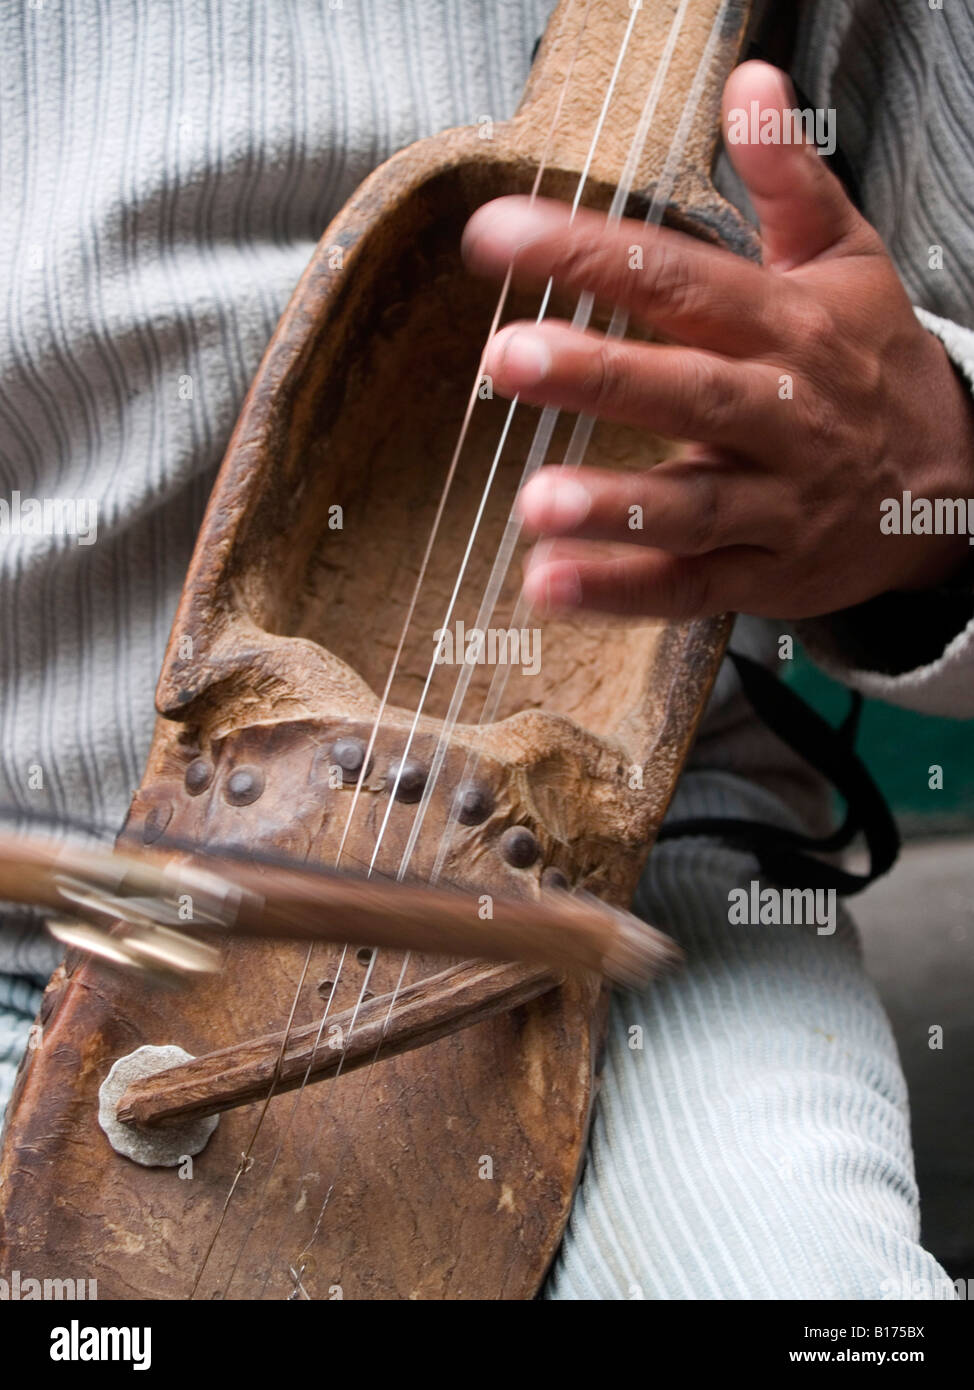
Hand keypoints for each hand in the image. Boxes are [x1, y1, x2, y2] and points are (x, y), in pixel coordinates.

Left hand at [461, 61, 973, 621]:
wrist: (955, 487)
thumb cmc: (876, 367)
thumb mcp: (848, 264)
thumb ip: (790, 179)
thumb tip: (750, 81)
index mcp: (788, 327)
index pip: (680, 279)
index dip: (590, 256)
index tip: (499, 235)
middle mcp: (782, 414)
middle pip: (688, 389)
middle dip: (600, 374)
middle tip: (508, 357)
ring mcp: (776, 504)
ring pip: (692, 505)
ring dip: (615, 506)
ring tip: (534, 504)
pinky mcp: (765, 575)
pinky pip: (691, 587)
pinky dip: (622, 591)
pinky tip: (549, 587)